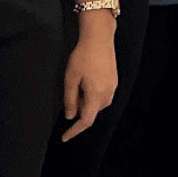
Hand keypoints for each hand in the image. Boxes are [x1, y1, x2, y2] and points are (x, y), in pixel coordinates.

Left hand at [57, 26, 118, 140]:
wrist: (99, 39)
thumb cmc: (83, 57)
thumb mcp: (70, 79)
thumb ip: (70, 100)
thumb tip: (70, 116)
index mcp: (96, 95)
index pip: (86, 120)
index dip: (74, 131)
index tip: (64, 137)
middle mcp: (108, 93)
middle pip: (92, 112)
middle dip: (79, 111)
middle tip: (69, 96)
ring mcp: (112, 87)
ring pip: (97, 104)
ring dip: (86, 102)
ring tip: (77, 86)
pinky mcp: (113, 81)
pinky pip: (103, 96)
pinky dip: (92, 96)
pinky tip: (85, 82)